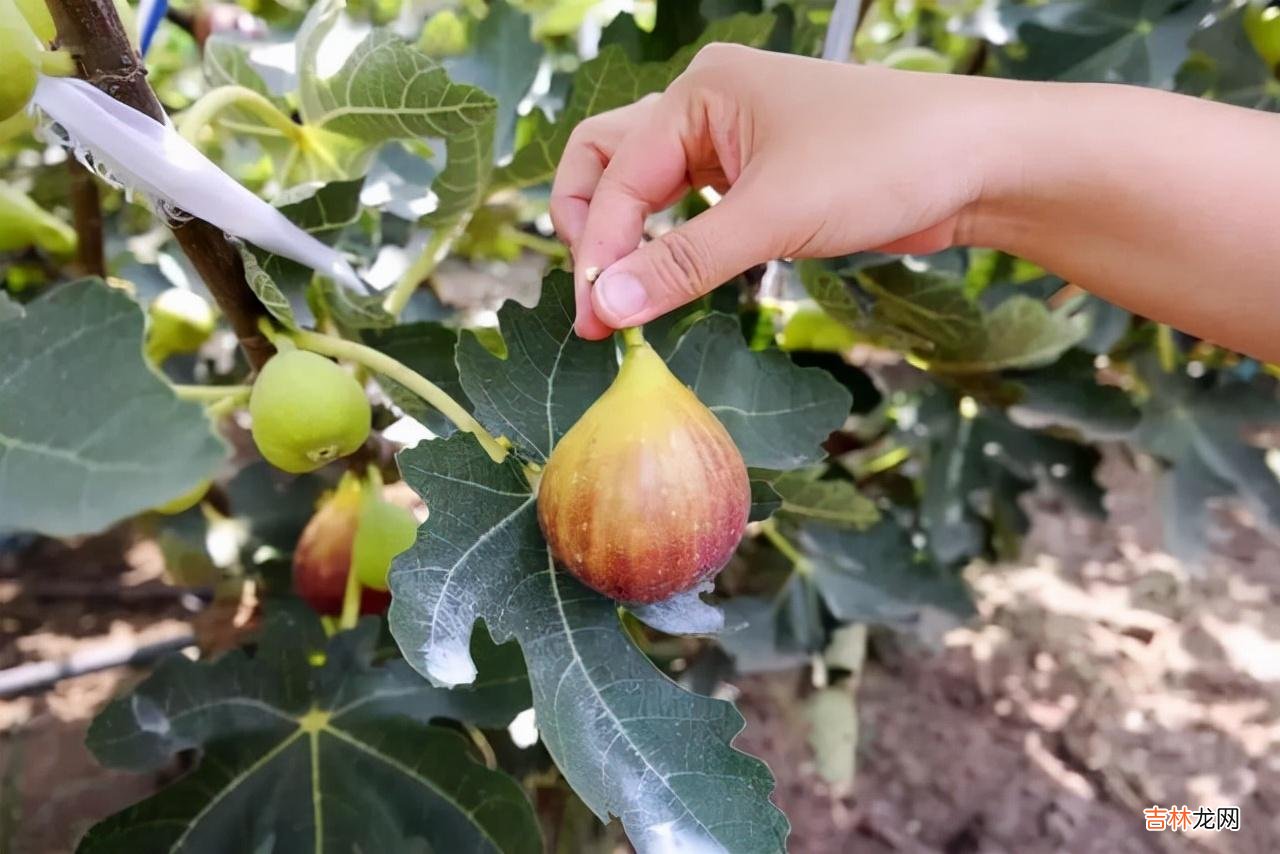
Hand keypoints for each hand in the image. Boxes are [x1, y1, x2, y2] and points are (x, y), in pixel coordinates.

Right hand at [551, 44, 1004, 338]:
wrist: (982, 164)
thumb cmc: (884, 162)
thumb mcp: (774, 215)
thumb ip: (683, 262)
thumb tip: (606, 307)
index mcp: (700, 91)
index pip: (616, 175)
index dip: (599, 249)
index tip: (595, 318)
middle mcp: (706, 108)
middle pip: (611, 165)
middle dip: (594, 230)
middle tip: (595, 301)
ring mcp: (734, 143)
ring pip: (649, 190)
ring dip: (630, 241)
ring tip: (623, 302)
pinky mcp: (761, 180)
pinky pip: (693, 212)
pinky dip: (672, 247)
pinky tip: (670, 285)